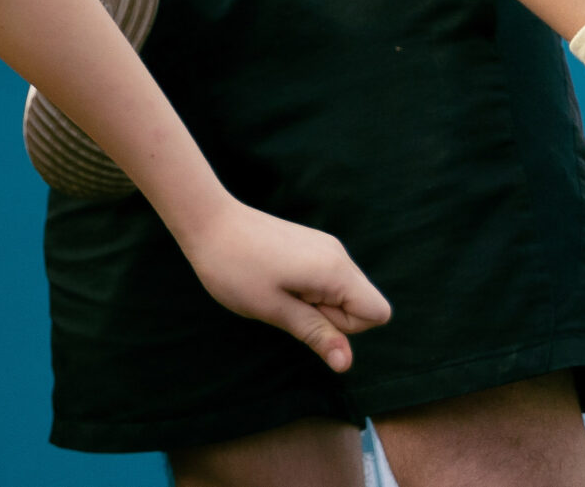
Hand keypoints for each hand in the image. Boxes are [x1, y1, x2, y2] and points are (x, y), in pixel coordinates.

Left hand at [178, 202, 390, 373]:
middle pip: (362, 303)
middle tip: (286, 300)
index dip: (346, 327)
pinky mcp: (310, 244)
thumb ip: (315, 334)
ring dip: (316, 302)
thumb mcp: (274, 309)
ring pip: (343, 291)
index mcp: (335, 270)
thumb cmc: (235, 268)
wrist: (207, 220)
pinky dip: (308, 287)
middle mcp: (338, 254)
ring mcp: (324, 246)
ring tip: (277, 288)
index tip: (307, 313)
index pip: (378, 313)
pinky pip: (326, 278)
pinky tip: (276, 279)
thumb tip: (346, 364)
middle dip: (330, 316)